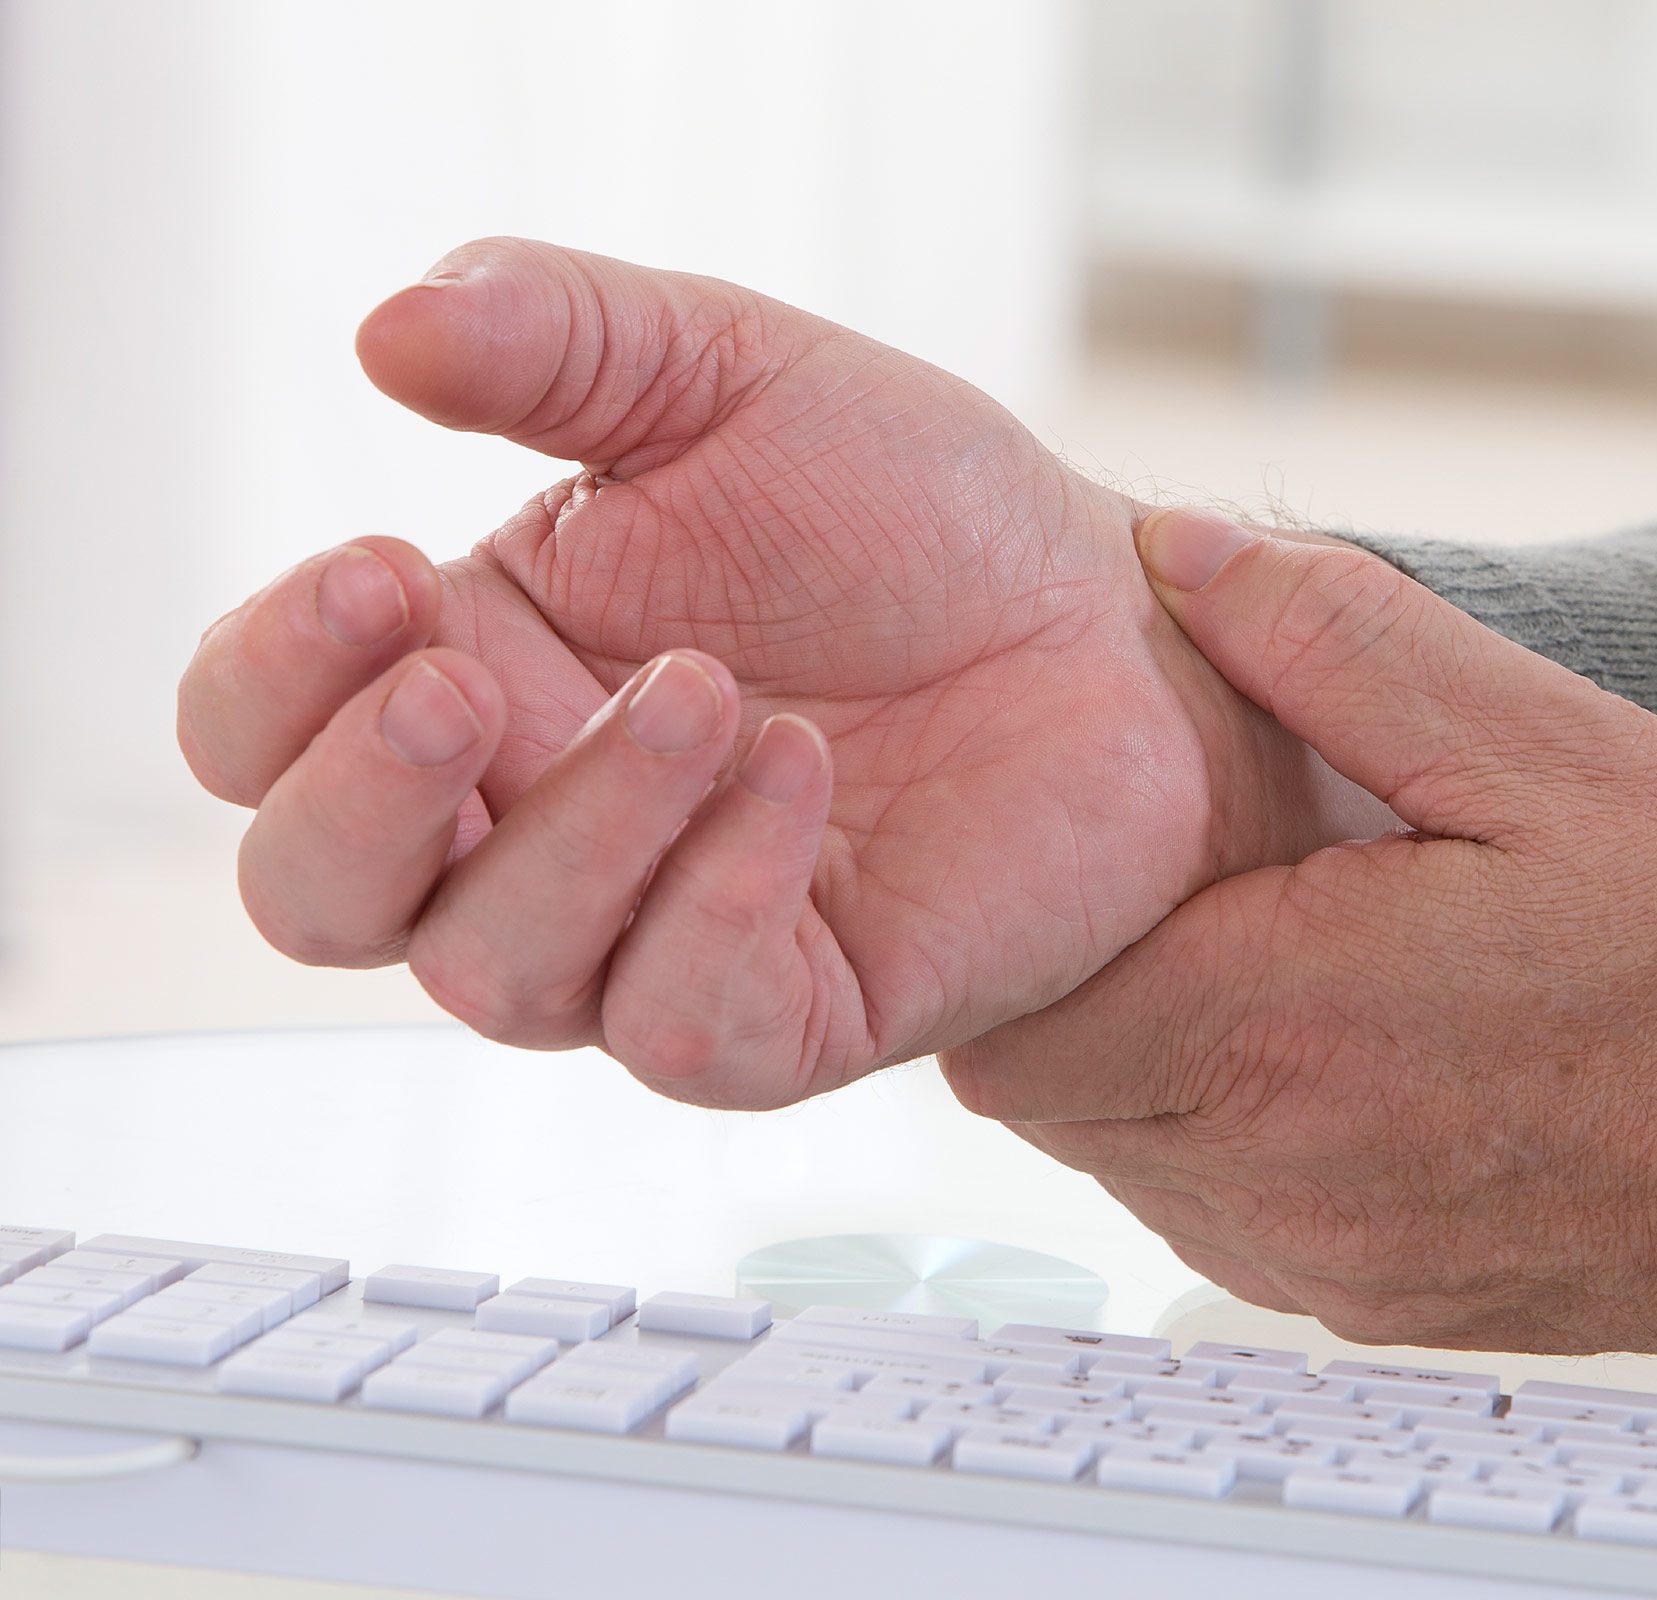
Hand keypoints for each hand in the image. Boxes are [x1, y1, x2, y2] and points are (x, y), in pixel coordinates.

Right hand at [177, 240, 1385, 1103]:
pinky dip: (713, 905)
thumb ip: (556, 338)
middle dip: (357, 801)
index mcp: (478, 673)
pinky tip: (798, 778)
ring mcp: (657, 935)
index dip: (271, 681)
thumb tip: (385, 327)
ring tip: (716, 691)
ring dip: (582, 829)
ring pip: (497, 975)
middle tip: (458, 679)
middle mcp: (536, 828)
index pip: (260, 737)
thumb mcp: (730, 378)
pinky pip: (681, 1028)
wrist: (1114, 623)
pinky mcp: (795, 1011)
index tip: (379, 571)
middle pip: (322, 900)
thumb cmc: (914, 515)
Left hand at [943, 510, 1656, 1353]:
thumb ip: (1339, 644)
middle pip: (1054, 1095)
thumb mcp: (1552, 750)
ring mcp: (1328, 1264)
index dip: (1032, 923)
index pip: (1013, 1021)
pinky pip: (1227, 1220)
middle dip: (1092, 977)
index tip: (1104, 847)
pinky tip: (1347, 1052)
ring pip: (1132, 1160)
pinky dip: (1241, 1135)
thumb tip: (1183, 556)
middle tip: (1202, 882)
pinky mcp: (1382, 1308)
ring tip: (1284, 954)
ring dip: (1163, 1055)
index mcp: (1288, 1032)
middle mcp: (1280, 1181)